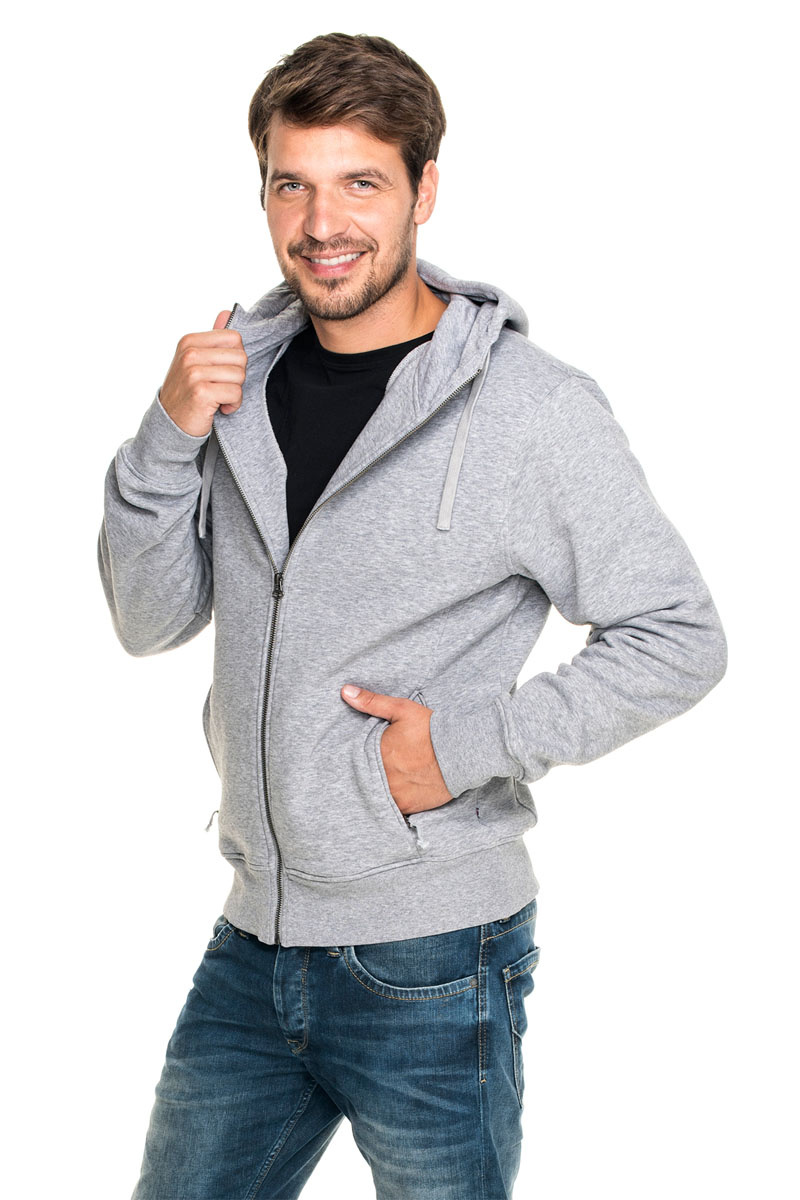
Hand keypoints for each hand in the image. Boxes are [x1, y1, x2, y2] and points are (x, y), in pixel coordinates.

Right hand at [159, 310, 247, 436]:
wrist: (170, 423)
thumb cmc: (187, 391)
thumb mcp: (195, 361)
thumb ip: (213, 339)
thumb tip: (225, 313)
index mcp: (189, 341)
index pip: (234, 338)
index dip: (235, 358)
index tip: (221, 371)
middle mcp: (190, 354)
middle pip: (241, 357)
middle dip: (236, 376)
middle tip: (220, 387)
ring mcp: (193, 372)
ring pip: (240, 375)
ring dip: (234, 392)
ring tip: (218, 398)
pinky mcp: (201, 392)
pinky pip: (235, 393)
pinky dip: (232, 405)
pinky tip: (219, 408)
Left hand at [341, 684, 452, 814]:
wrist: (462, 752)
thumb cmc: (431, 729)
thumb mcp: (402, 710)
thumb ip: (371, 702)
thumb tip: (345, 691)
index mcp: (376, 753)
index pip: (354, 759)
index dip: (356, 758)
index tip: (358, 756)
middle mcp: (382, 777)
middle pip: (364, 779)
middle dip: (366, 774)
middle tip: (373, 769)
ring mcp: (394, 794)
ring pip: (375, 795)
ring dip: (376, 789)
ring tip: (384, 780)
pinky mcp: (407, 806)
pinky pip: (391, 808)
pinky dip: (390, 801)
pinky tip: (394, 792)